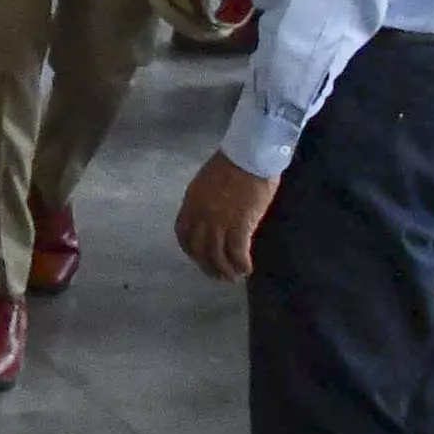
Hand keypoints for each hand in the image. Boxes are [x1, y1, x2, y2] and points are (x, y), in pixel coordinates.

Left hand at [175, 152, 279, 278]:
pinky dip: (241, 264)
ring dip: (225, 270)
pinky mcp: (239, 226)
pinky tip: (247, 269)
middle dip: (206, 265)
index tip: (198, 256)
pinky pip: (237, 252)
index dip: (189, 249)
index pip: (183, 233)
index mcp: (190, 203)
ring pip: (217, 255)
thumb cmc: (233, 163)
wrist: (249, 156)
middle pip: (198, 249)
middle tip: (216, 275)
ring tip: (233, 277)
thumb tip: (210, 215)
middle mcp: (201, 217)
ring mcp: (219, 223)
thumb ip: (204, 201)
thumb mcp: (206, 182)